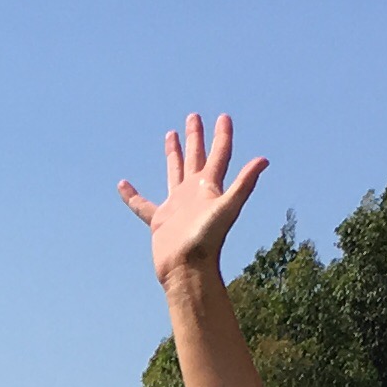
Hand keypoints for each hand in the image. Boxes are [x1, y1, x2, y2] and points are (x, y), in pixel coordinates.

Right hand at [120, 112, 268, 292]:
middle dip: (196, 137)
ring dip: (173, 154)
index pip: (219, 155)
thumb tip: (264, 160)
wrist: (187, 269)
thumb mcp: (227, 208)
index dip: (222, 135)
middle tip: (194, 117)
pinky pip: (142, 204)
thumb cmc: (206, 241)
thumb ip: (244, 183)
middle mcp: (194, 193)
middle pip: (196, 157)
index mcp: (209, 188)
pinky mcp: (160, 220)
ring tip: (170, 135)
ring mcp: (177, 205)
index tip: (223, 117)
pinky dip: (132, 195)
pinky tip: (123, 184)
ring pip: (174, 172)